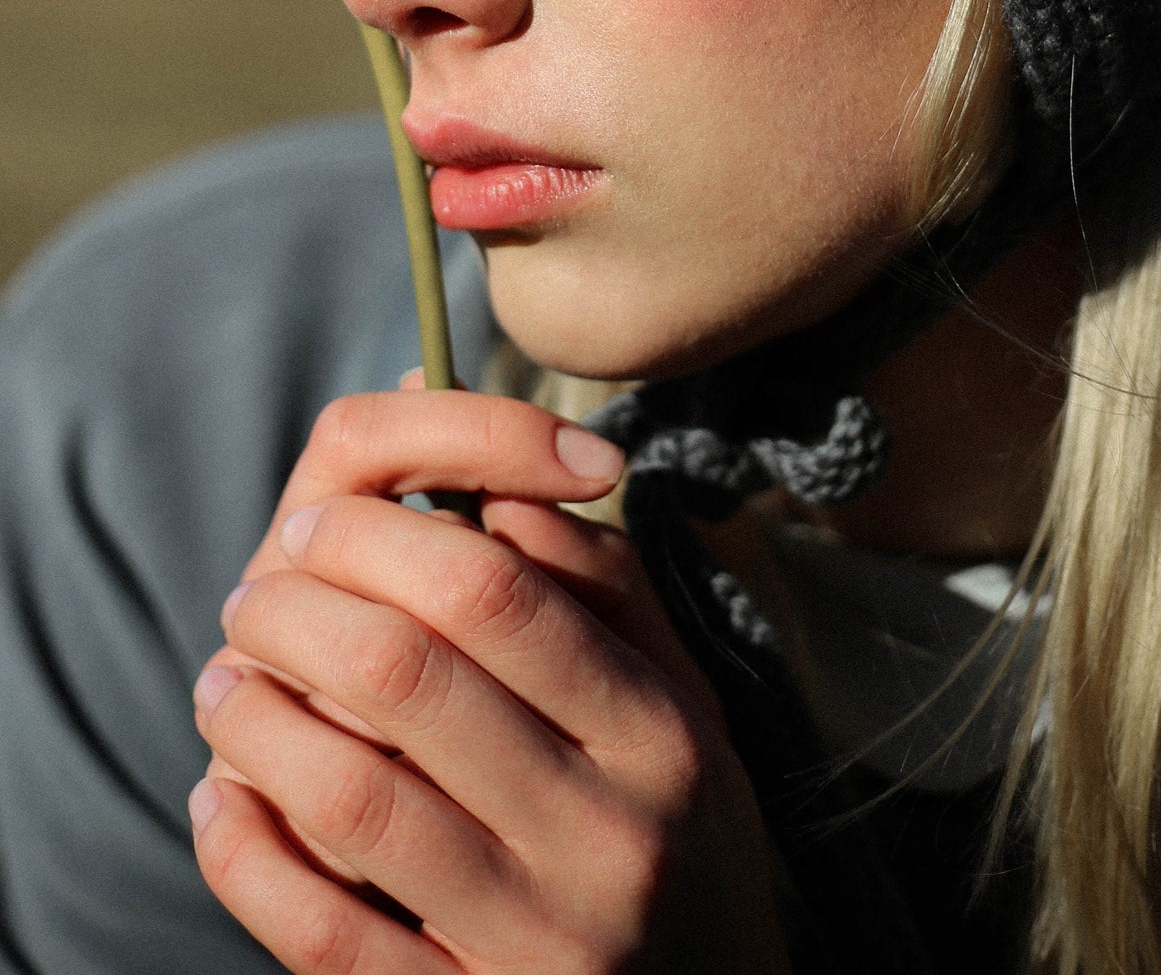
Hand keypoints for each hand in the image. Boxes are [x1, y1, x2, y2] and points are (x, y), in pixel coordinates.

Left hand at [189, 387, 789, 972]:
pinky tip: (222, 802)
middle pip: (407, 673)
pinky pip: (325, 937)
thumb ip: (601, 587)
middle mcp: (605, 834)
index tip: (315, 523)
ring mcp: (536, 940)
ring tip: (223, 683)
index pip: (495, 588)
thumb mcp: (677, 701)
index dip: (380, 538)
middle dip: (295, 612)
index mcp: (657, 732)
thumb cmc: (676, 827)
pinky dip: (248, 858)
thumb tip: (490, 492)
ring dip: (255, 723)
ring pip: (351, 796)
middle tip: (253, 595)